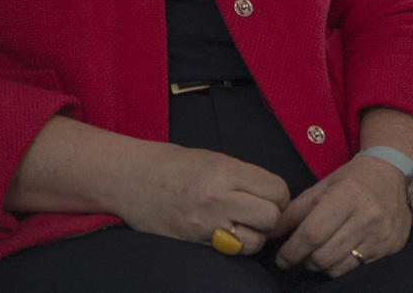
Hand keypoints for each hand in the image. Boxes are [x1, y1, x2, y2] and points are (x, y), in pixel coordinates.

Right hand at [111, 141, 289, 256]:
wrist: (131, 178)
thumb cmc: (175, 164)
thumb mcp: (215, 159)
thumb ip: (245, 176)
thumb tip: (274, 195)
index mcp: (225, 171)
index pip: (276, 190)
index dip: (280, 195)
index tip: (272, 196)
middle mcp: (216, 198)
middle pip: (270, 217)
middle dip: (272, 217)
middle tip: (261, 213)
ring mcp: (203, 224)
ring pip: (253, 241)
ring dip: (255, 236)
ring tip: (244, 226)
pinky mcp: (191, 243)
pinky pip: (229, 253)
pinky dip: (234, 246)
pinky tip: (227, 235)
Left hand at [272, 153, 412, 277]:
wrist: (395, 174)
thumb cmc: (354, 179)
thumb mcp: (323, 186)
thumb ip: (294, 211)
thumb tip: (269, 234)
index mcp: (347, 195)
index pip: (312, 234)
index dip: (292, 251)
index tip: (282, 258)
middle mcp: (368, 216)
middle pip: (323, 255)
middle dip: (304, 260)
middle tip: (299, 255)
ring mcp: (381, 233)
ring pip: (338, 267)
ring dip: (321, 265)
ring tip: (318, 253)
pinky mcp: (390, 246)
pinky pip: (356, 267)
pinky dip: (341, 264)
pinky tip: (339, 251)